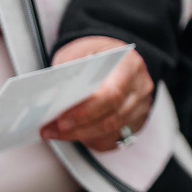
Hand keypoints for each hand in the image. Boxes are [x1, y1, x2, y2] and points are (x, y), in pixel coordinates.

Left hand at [41, 38, 153, 153]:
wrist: (115, 56)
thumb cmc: (97, 52)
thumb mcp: (80, 50)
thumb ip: (69, 70)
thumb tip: (51, 96)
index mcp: (129, 66)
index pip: (111, 95)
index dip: (85, 112)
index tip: (60, 120)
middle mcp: (140, 88)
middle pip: (111, 118)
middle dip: (77, 128)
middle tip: (50, 131)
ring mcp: (141, 106)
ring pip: (111, 131)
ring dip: (80, 136)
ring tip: (56, 133)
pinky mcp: (136, 120)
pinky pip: (113, 139)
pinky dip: (92, 140)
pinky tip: (75, 135)